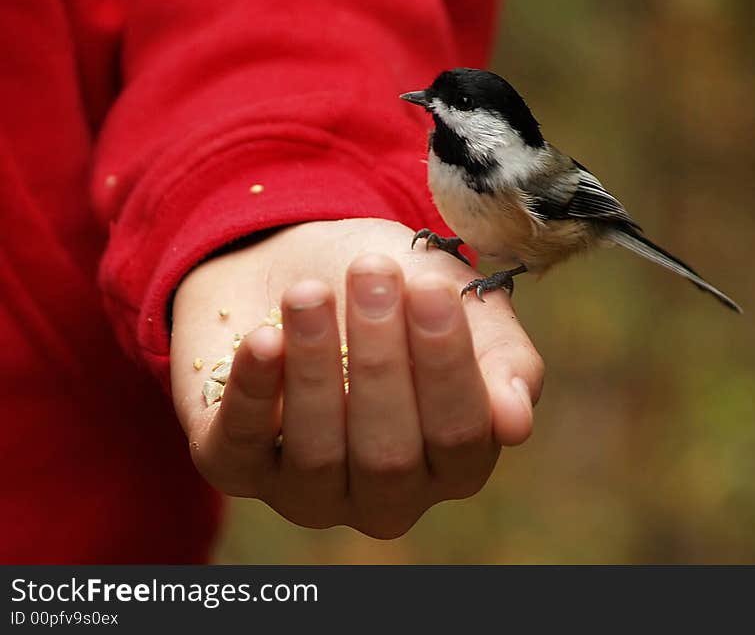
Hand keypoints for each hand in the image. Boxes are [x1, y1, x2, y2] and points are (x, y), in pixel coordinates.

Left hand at [170, 218, 543, 537]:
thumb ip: (501, 360)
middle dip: (379, 360)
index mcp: (451, 459)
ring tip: (310, 293)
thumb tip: (515, 423)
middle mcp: (386, 492)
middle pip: (389, 454)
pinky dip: (254, 392)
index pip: (459, 437)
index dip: (446, 366)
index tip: (429, 290)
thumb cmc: (396, 290)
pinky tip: (264, 338)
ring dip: (315, 367)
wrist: (304, 263)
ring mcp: (309, 490)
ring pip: (317, 457)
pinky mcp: (237, 467)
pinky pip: (241, 449)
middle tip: (370, 275)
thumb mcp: (459, 306)